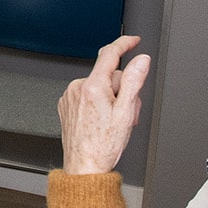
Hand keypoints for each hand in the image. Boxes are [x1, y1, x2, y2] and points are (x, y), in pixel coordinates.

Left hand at [58, 35, 150, 175]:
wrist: (84, 166)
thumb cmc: (103, 145)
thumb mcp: (126, 112)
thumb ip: (133, 82)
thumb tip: (141, 61)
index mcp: (93, 87)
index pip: (110, 54)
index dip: (125, 44)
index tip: (134, 41)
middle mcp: (77, 88)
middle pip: (109, 75)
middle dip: (122, 89)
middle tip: (127, 111)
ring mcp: (70, 97)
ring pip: (99, 86)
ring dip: (111, 99)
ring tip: (114, 121)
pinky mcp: (67, 105)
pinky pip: (88, 95)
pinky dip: (98, 103)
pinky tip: (102, 121)